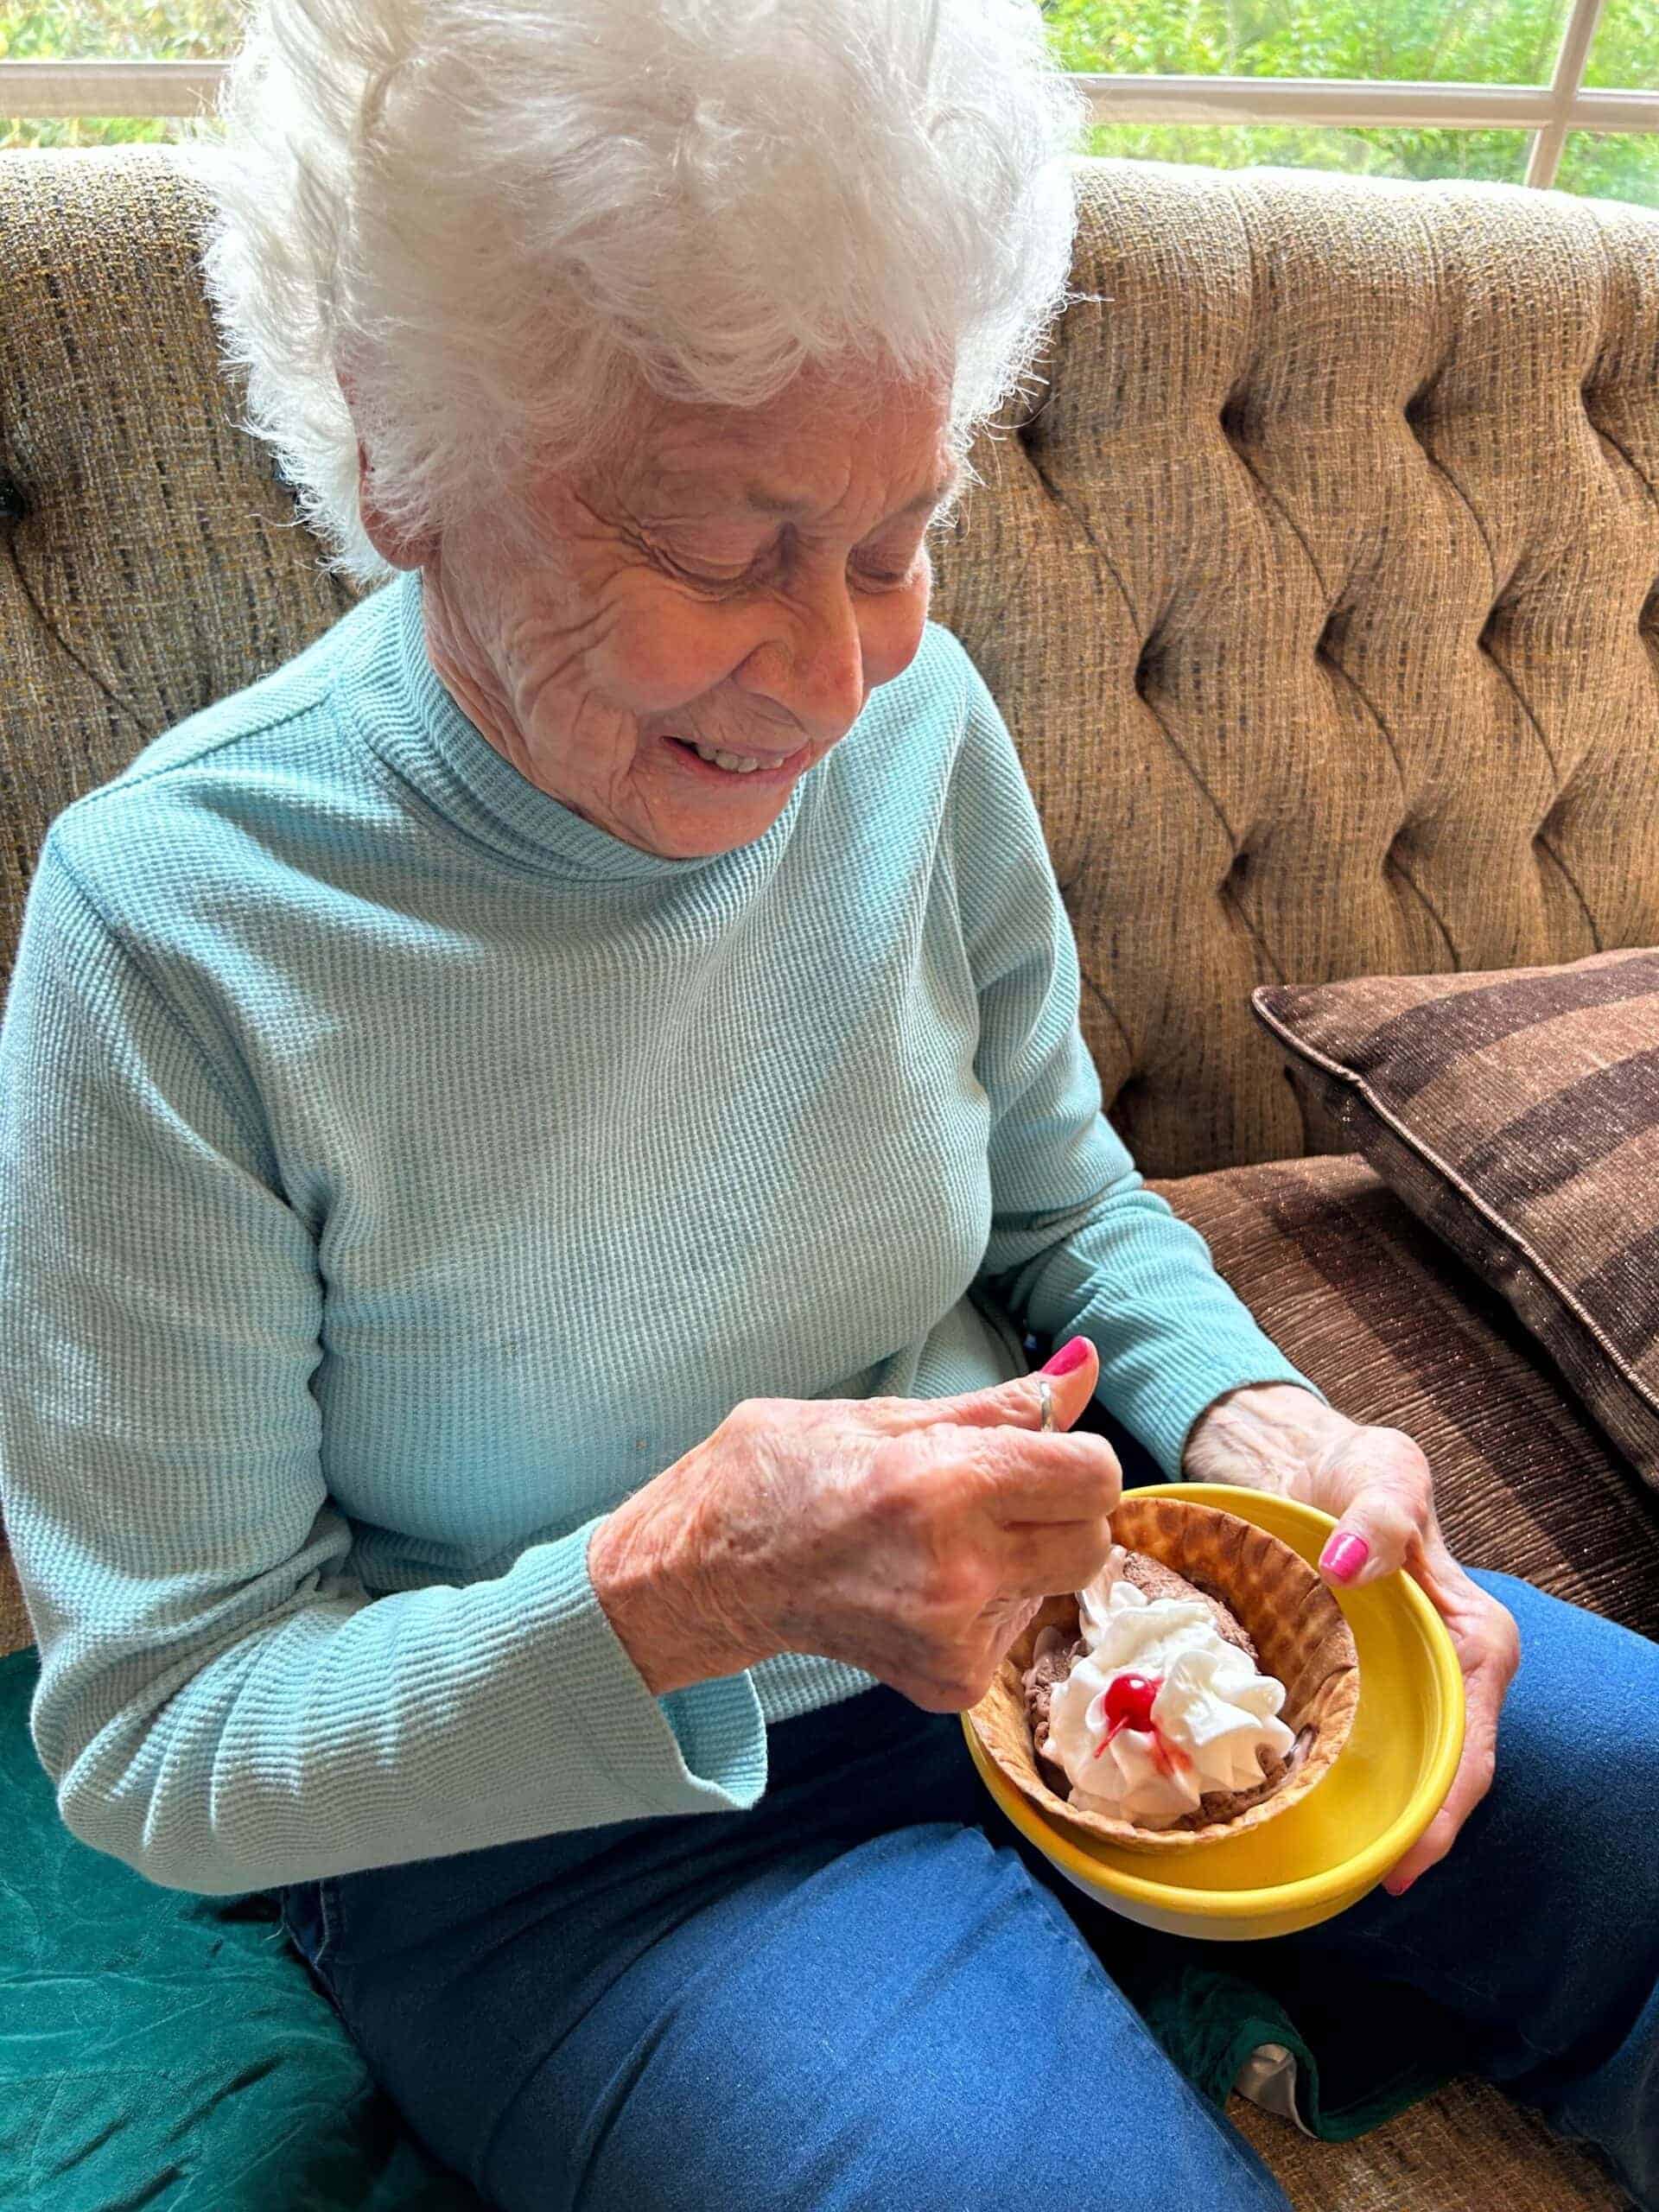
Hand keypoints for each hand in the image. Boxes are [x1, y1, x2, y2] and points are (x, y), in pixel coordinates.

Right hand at [589, 1339, 1120, 1712]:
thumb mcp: (888, 1414)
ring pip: (1057, 1584)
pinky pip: (1014, 1626)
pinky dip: (990, 1601)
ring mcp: (955, 1636)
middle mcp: (960, 1570)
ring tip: (943, 1537)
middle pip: (1093, 1540)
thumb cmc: (781, 1473)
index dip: (1073, 1455)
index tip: (1036, 1451)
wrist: (707, 1571)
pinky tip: (925, 1580)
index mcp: (947, 1486)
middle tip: (999, 1493)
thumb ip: (1003, 1404)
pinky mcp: (949, 1682)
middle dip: (1063, 1509)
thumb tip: (1083, 1367)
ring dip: (1025, 1555)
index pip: (1095, 1475)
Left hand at [1183, 1382, 1519, 1894]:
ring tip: (1308, 1867)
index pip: (1471, 1748)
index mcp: (1474, 1642)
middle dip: (1400, 1835)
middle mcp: (1441, 1674)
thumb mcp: (1383, 1475)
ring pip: (1382, 1766)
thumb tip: (1356, 1562)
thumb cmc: (1358, 1467)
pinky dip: (1311, 1769)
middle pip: (1432, 1776)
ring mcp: (1390, 1682)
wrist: (1303, 1458)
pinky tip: (1270, 1801)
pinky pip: (1333, 1736)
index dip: (1443, 1813)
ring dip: (1354, 1812)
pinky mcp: (1342, 1678)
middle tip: (1349, 1885)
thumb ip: (1380, 1516)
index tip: (1404, 1867)